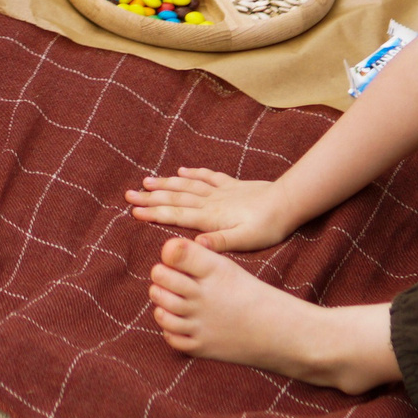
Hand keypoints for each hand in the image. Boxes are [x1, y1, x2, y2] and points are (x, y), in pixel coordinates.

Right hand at [125, 168, 295, 253]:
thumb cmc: (267, 226)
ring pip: (187, 186)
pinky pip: (207, 177)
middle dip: (151, 197)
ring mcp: (220, 191)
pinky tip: (182, 171)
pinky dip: (193, 174)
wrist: (288, 203)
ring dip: (166, 184)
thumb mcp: (244, 240)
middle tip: (129, 195)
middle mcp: (210, 201)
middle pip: (175, 198)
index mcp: (210, 217)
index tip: (134, 211)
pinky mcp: (232, 186)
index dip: (154, 213)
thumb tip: (193, 245)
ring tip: (147, 181)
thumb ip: (218, 242)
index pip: (176, 215)